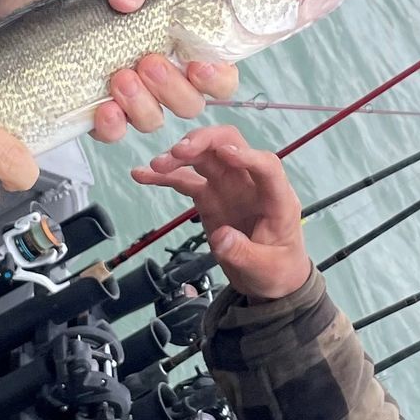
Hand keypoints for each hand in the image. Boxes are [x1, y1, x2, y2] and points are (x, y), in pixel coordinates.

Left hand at [0, 0, 239, 140]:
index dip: (219, 78)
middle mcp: (159, 74)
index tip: (199, 65)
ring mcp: (127, 95)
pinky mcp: (92, 110)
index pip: (220, 73)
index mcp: (178, 41)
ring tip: (118, 76)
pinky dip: (113, 126)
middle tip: (148, 62)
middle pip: (192, 104)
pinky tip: (103, 109)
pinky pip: (114, 134)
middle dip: (175, 90)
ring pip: (155, 120)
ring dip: (144, 105)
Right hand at [131, 124, 311, 300]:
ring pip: (204, 157)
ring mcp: (228, 186)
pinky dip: (165, 176)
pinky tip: (143, 174)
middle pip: (230, 145)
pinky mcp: (209, 197)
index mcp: (276, 198)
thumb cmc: (276, 268)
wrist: (268, 278)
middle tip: (179, 151)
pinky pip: (185, 180)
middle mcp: (251, 183)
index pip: (266, 166)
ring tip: (156, 165)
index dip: (247, 156)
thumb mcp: (265, 269)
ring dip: (179, 156)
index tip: (225, 153)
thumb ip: (243, 253)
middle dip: (204, 141)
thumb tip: (222, 237)